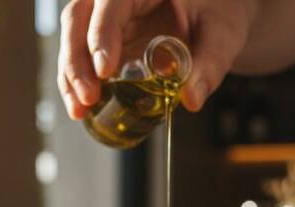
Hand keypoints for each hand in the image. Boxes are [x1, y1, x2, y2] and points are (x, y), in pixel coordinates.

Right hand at [58, 0, 257, 119]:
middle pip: (79, 17)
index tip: (105, 70)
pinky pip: (81, 55)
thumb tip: (192, 98)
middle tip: (88, 96)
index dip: (102, 33)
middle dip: (77, 60)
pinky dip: (76, 82)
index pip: (112, 1)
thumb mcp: (224, 33)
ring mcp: (106, 15)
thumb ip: (211, 63)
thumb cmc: (221, 12)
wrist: (218, 13)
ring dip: (70, 75)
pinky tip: (81, 107)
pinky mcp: (105, 38)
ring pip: (72, 36)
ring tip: (80, 109)